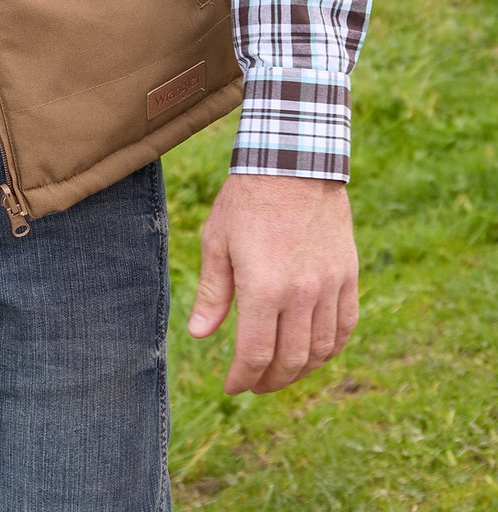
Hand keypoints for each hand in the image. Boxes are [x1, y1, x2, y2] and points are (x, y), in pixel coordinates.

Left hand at [187, 174, 358, 394]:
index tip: (232, 386)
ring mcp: (329, 285)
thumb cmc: (246, 199)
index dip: (242, 378)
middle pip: (291, 360)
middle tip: (254, 383)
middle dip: (269, 381)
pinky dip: (330, 348)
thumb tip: (199, 335)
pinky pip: (345, 326)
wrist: (293, 161)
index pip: (256, 354)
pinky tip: (314, 351)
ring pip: (321, 350)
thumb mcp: (217, 241)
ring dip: (300, 370)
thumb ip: (212, 293)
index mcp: (264, 287)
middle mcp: (301, 293)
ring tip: (280, 371)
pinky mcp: (348, 275)